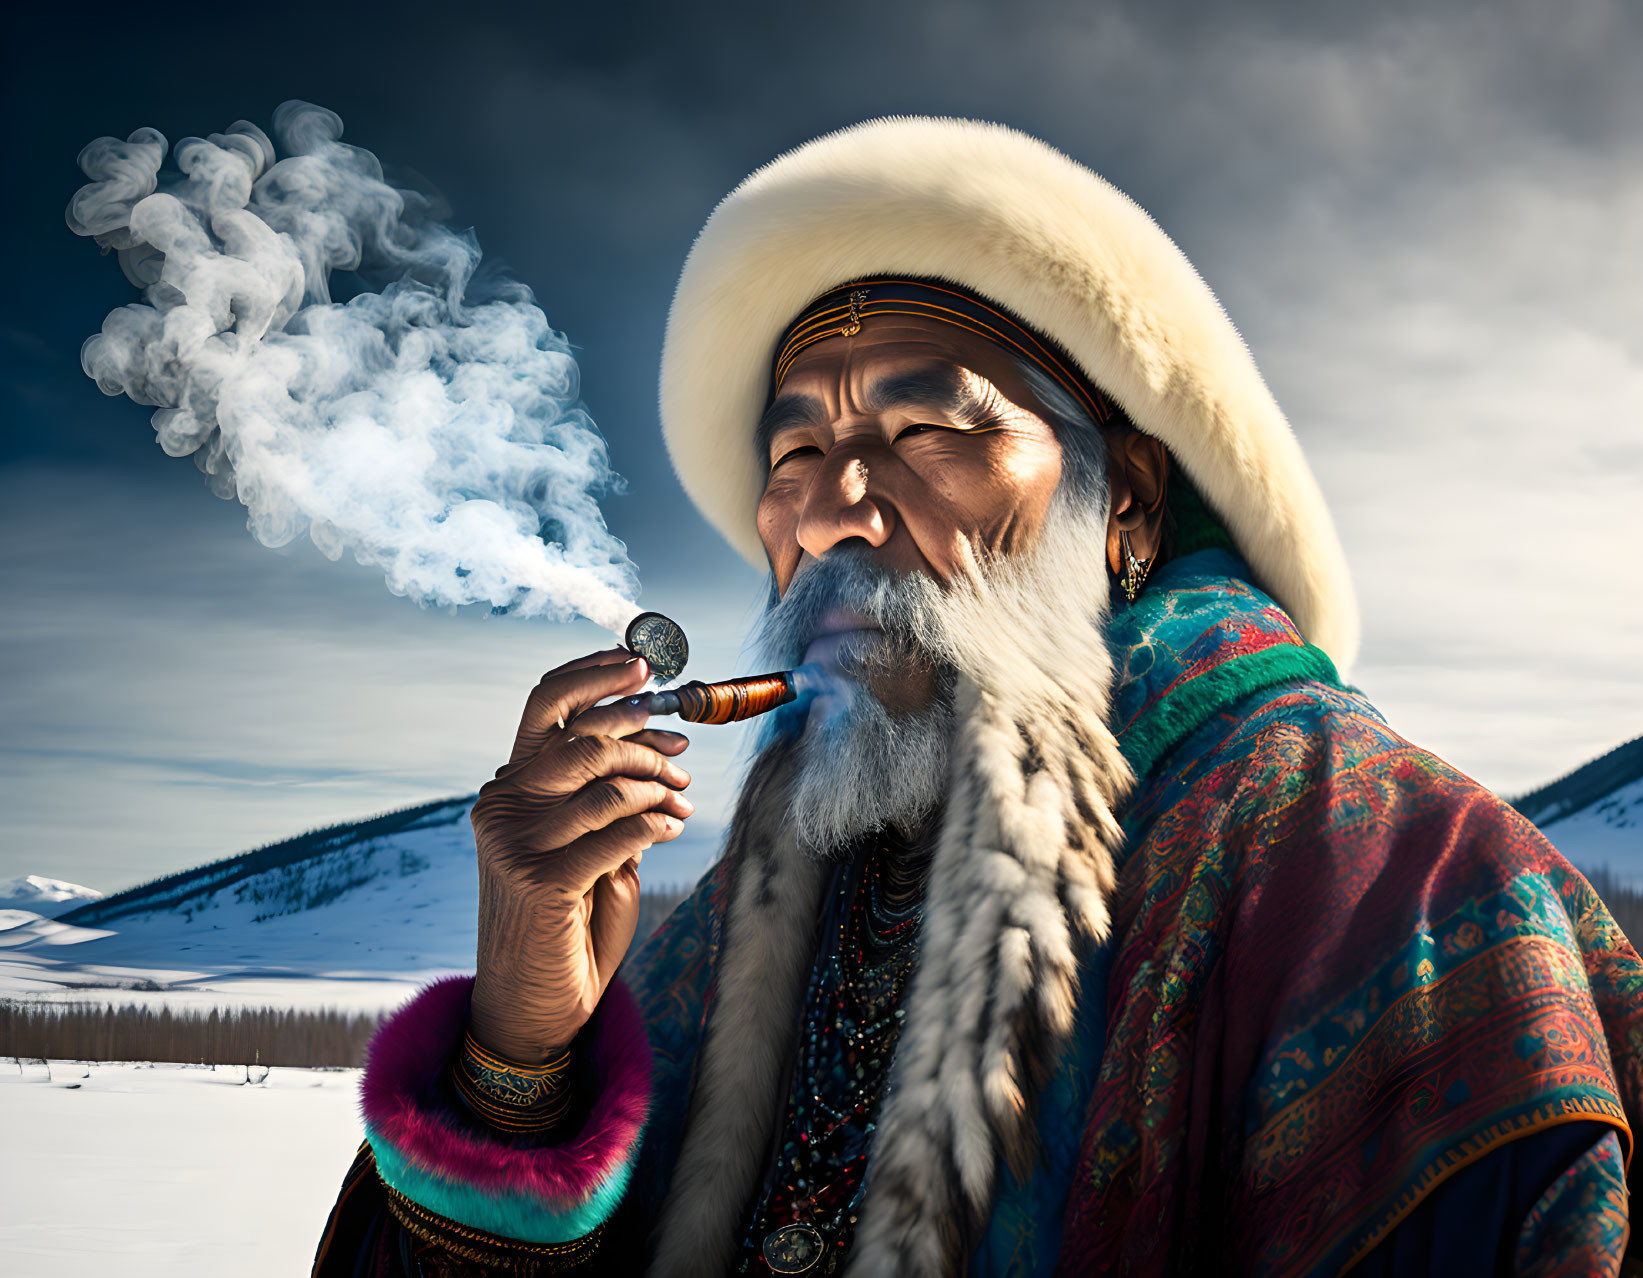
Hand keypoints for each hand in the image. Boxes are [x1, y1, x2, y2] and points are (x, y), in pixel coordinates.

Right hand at [467, 648, 692, 1062]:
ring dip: (659, 787)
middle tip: (681, 757)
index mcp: (508, 788)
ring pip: (608, 782)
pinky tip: (672, 830)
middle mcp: (503, 806)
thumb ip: (604, 798)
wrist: (533, 1003)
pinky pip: (620, 832)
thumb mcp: (586, 848)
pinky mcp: (541, 881)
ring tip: (680, 802)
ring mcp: (516, 843)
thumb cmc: (567, 922)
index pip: (544, 704)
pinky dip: (658, 824)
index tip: (644, 667)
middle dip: (646, 739)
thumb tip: (662, 744)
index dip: (595, 675)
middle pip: (585, 737)